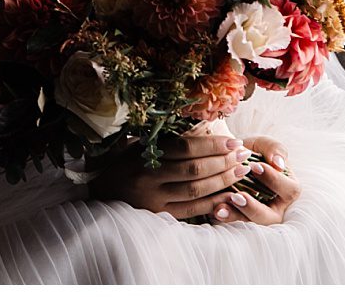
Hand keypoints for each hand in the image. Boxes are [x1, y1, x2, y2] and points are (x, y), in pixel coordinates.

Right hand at [90, 131, 254, 219]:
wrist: (99, 197)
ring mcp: (154, 200)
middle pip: (194, 170)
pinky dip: (214, 202)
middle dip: (224, 162)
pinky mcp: (159, 216)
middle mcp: (148, 179)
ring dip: (223, 180)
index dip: (212, 145)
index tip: (234, 141)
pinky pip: (192, 210)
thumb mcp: (138, 148)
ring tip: (242, 170)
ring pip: (196, 191)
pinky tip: (231, 194)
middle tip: (244, 155)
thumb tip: (204, 127)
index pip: (184, 149)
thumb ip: (166, 142)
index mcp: (144, 157)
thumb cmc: (124, 166)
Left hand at [210, 136, 301, 225]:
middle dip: (253, 207)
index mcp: (287, 188)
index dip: (274, 181)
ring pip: (251, 225)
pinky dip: (223, 219)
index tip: (254, 167)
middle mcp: (275, 208)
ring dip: (236, 216)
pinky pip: (233, 226)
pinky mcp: (238, 222)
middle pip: (271, 217)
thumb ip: (274, 148)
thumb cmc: (249, 152)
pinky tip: (214, 211)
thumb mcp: (261, 145)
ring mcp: (256, 218)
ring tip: (220, 208)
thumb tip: (279, 164)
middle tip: (237, 196)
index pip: (290, 190)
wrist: (224, 161)